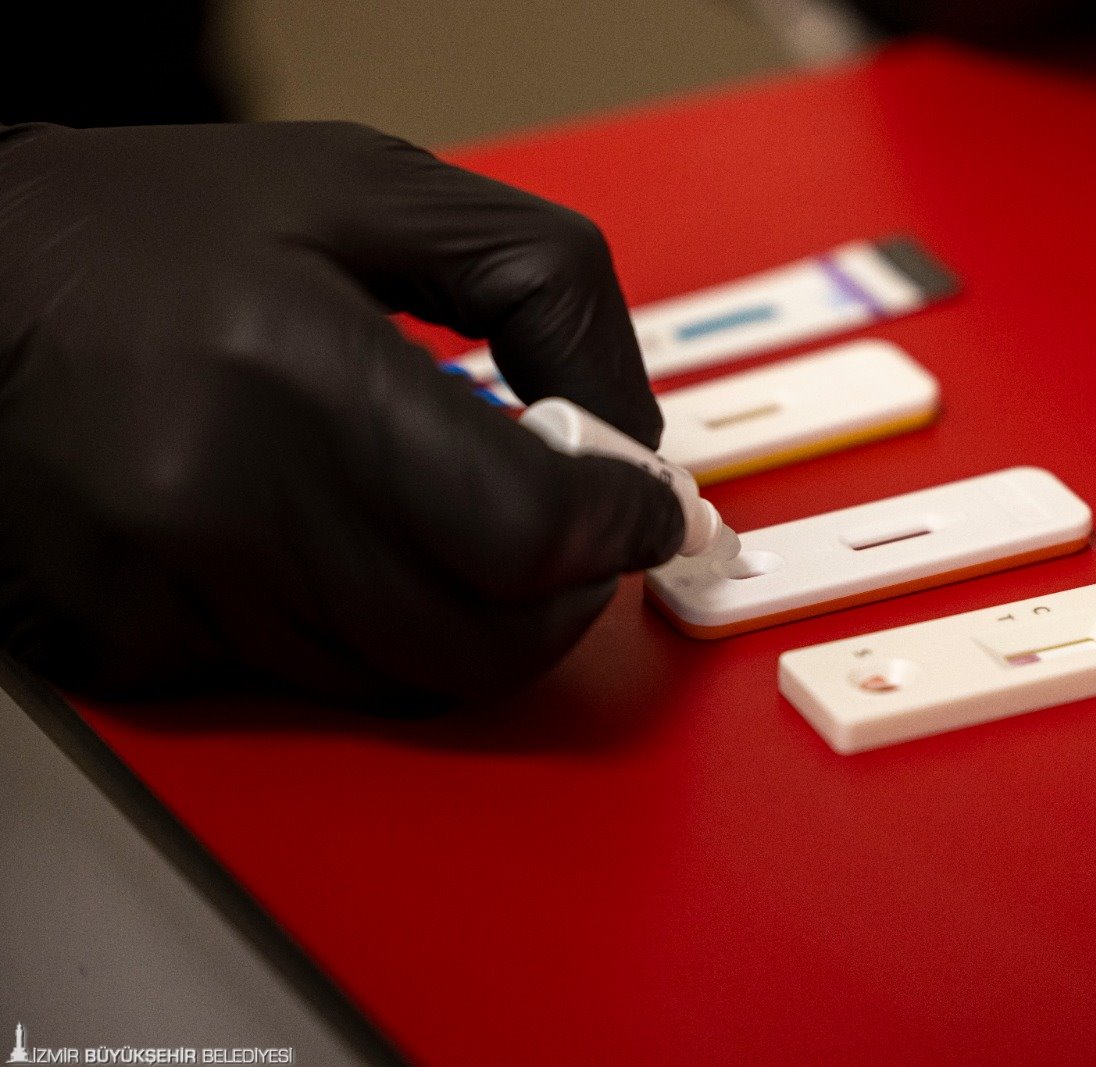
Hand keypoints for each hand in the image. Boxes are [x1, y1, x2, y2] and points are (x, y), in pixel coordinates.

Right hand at [0, 121, 682, 708]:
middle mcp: (222, 507)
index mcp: (290, 369)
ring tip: (456, 519)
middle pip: (486, 639)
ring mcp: (169, 597)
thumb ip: (541, 284)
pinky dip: (371, 632)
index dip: (621, 527)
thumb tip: (627, 427)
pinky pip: (314, 686)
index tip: (648, 510)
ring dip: (474, 615)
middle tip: (575, 531)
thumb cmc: (149, 227)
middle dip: (567, 594)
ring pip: (411, 681)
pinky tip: (349, 544)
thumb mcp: (371, 187)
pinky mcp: (132, 649)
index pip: (528, 528)